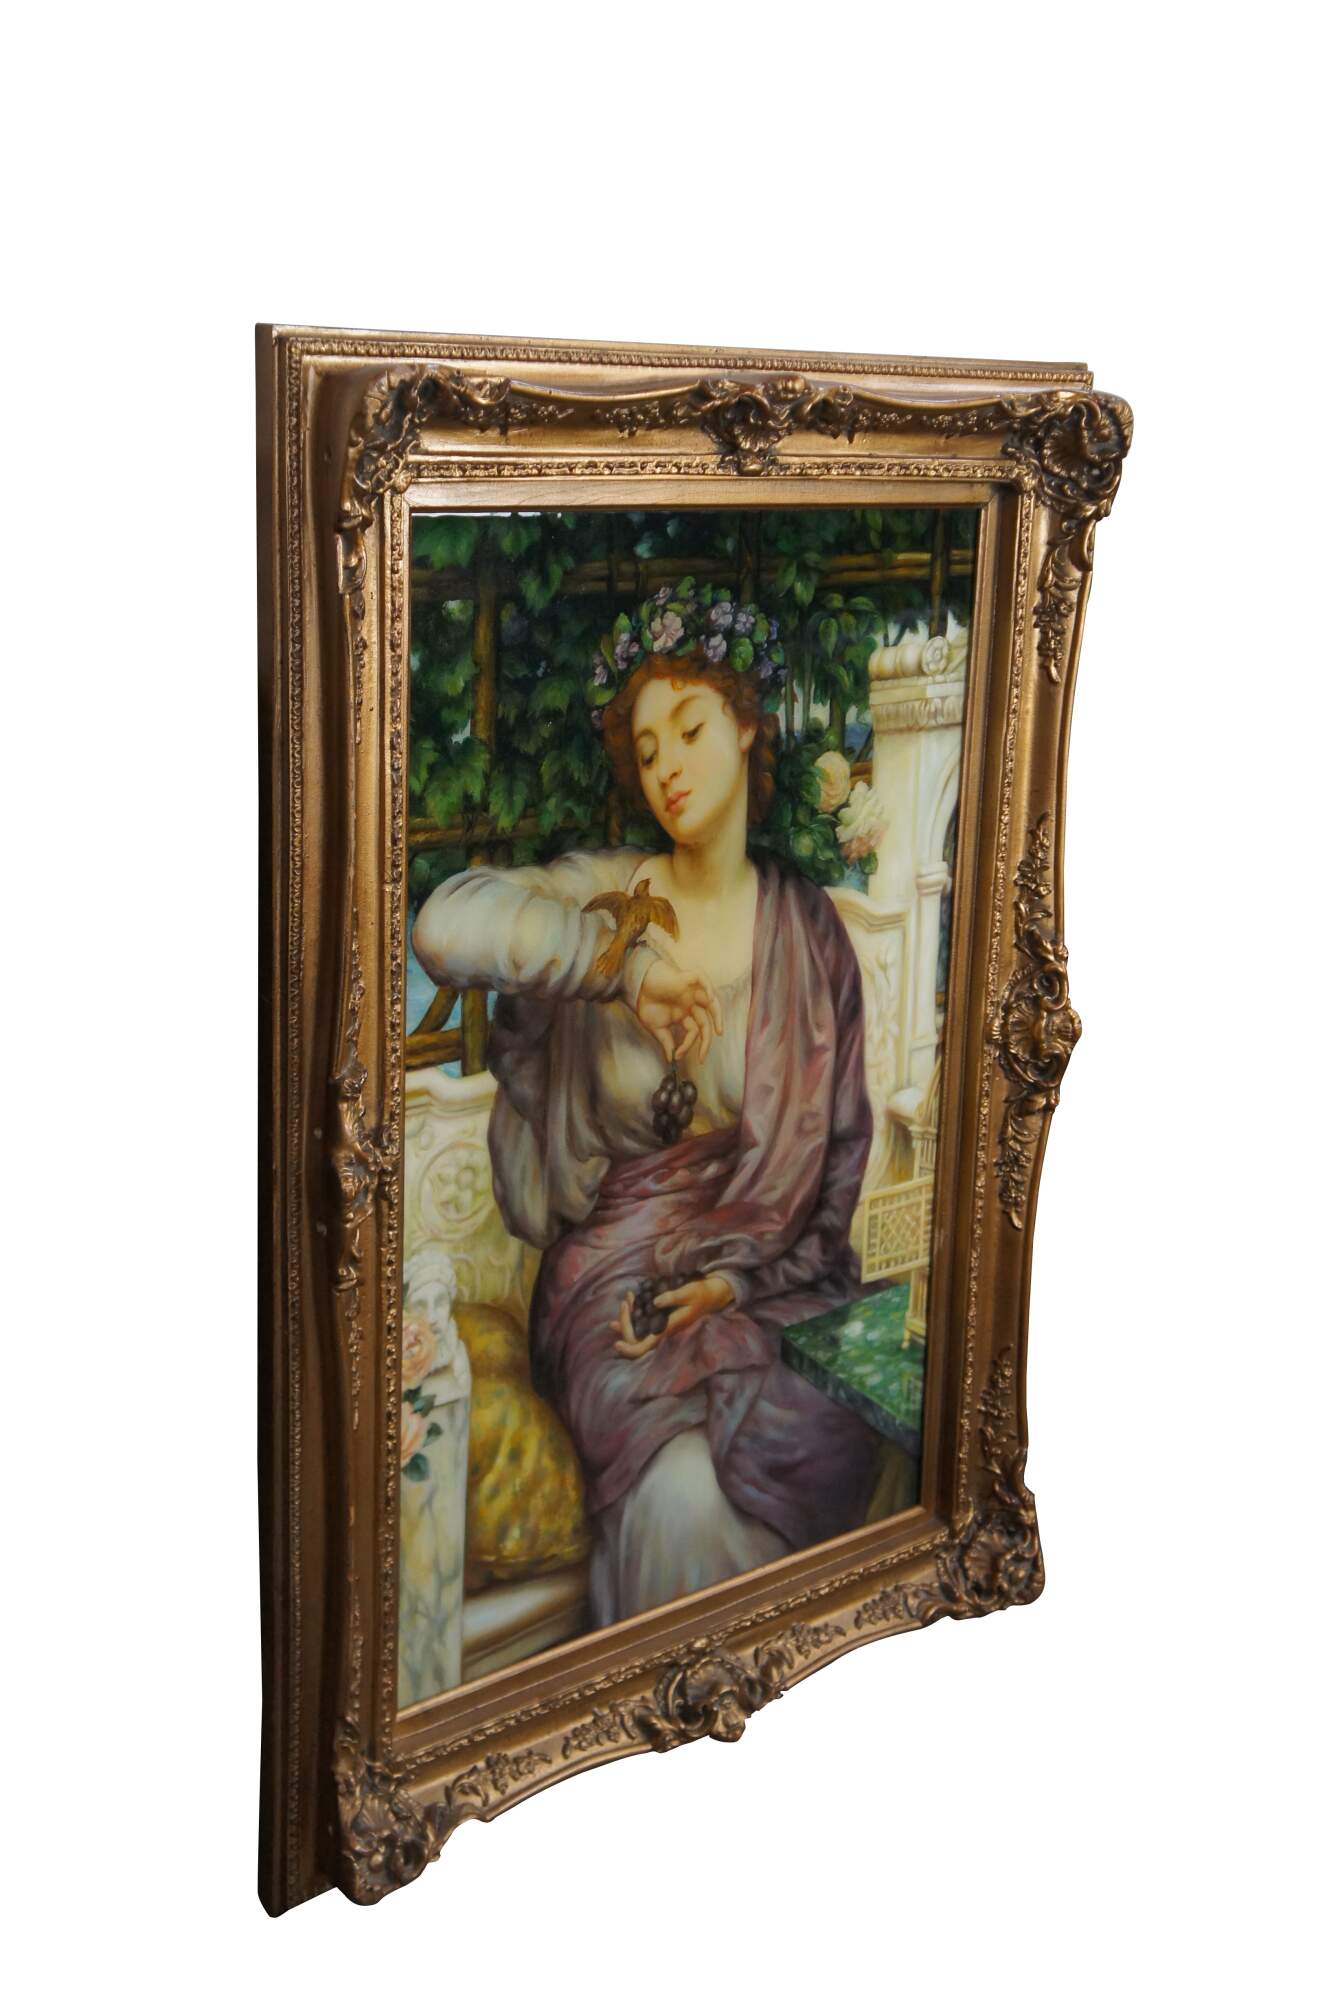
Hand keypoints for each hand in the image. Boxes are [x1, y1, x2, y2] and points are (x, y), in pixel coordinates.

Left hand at [610, 1275, 735, 1358]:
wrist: (711, 1296)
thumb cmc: (700, 1294)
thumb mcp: (689, 1292)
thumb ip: (673, 1297)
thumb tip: (655, 1302)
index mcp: (669, 1328)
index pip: (646, 1346)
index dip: (630, 1349)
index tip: (616, 1343)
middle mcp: (662, 1331)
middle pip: (635, 1338)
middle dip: (624, 1321)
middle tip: (626, 1301)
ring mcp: (661, 1326)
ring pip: (637, 1330)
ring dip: (626, 1318)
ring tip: (627, 1299)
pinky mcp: (661, 1319)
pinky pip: (641, 1322)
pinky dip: (632, 1314)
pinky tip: (629, 1302)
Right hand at [634, 958, 722, 1063]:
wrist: (637, 985)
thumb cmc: (647, 1003)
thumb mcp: (656, 1027)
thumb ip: (666, 1042)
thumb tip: (671, 1060)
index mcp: (684, 1015)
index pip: (693, 1031)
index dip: (687, 1045)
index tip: (678, 1056)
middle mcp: (691, 1004)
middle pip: (705, 1022)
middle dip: (706, 1040)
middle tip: (702, 1056)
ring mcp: (691, 992)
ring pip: (711, 1002)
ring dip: (718, 1016)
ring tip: (718, 1032)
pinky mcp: (687, 978)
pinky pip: (702, 979)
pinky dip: (709, 986)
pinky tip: (710, 997)